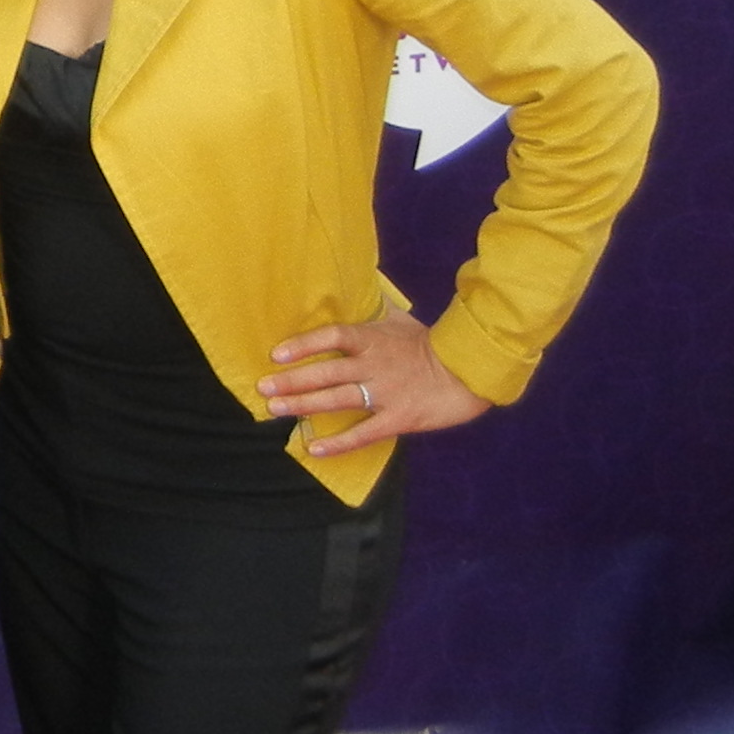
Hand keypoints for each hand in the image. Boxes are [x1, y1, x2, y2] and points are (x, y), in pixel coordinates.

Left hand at [259, 310, 486, 457]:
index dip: (302, 345)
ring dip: (304, 406)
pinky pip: (363, 433)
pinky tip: (313, 449)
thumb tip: (363, 284)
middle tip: (263, 389)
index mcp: (373, 339)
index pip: (331, 337)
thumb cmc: (433, 343)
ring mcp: (385, 393)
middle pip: (325, 373)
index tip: (276, 354)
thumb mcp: (402, 320)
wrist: (470, 371)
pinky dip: (337, 443)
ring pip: (337, 400)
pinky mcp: (399, 419)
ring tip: (276, 410)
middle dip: (291, 381)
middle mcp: (374, 365)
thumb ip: (377, 309)